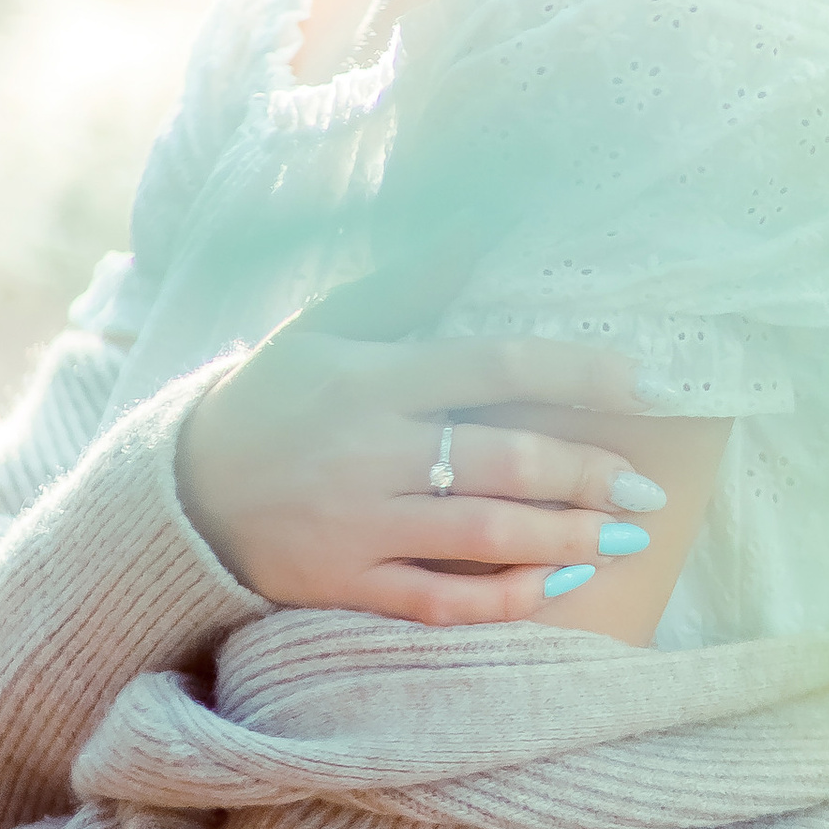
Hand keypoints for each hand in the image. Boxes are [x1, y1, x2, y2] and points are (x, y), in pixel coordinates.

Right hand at [175, 329, 673, 626]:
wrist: (179, 492)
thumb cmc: (272, 396)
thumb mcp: (324, 325)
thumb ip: (407, 283)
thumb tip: (480, 226)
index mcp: (372, 377)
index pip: (493, 364)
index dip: (576, 371)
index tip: (644, 382)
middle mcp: (371, 452)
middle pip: (501, 460)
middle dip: (588, 473)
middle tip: (648, 488)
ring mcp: (358, 525)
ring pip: (481, 536)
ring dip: (565, 538)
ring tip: (624, 539)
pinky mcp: (345, 585)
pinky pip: (438, 602)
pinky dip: (502, 599)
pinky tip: (555, 586)